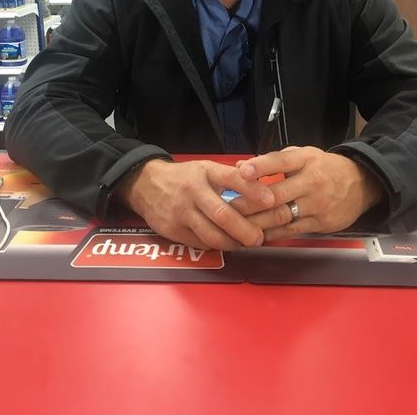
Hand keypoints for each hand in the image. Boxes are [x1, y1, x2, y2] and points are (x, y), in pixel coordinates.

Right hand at [116, 158, 275, 250]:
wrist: (145, 185)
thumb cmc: (184, 178)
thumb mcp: (206, 168)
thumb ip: (231, 176)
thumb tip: (261, 183)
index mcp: (205, 172)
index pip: (232, 178)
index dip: (252, 189)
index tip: (270, 199)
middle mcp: (193, 191)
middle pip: (222, 214)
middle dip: (245, 229)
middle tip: (259, 237)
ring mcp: (182, 213)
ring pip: (211, 235)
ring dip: (232, 243)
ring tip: (245, 244)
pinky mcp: (173, 231)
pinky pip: (200, 244)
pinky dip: (216, 247)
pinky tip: (226, 244)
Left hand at [231, 146, 383, 241]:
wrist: (361, 184)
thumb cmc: (324, 167)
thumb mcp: (303, 155)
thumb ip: (273, 161)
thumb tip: (241, 167)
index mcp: (306, 160)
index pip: (281, 161)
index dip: (261, 167)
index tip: (242, 172)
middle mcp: (312, 182)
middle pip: (277, 194)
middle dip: (250, 203)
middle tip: (227, 208)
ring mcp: (317, 205)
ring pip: (281, 216)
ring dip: (257, 222)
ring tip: (236, 225)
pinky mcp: (320, 224)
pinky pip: (291, 231)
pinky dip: (271, 234)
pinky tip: (256, 236)